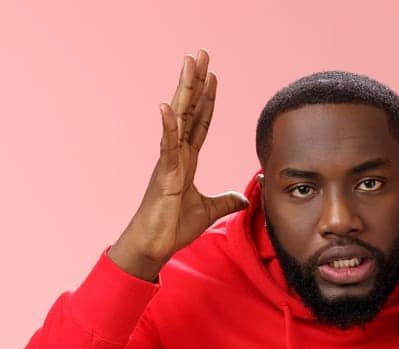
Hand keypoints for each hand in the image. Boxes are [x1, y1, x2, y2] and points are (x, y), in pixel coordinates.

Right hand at [109, 49, 247, 281]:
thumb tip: (244, 198)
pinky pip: (166, 145)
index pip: (200, 122)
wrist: (154, 245)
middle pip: (189, 110)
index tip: (213, 75)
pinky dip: (167, 125)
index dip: (208, 99)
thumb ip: (226, 200)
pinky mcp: (163, 174)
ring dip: (184, 90)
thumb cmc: (174, 227)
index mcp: (187, 159)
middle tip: (200, 53)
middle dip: (196, 81)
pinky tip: (168, 104)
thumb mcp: (209, 210)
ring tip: (189, 62)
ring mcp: (169, 161)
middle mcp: (177, 154)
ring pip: (179, 118)